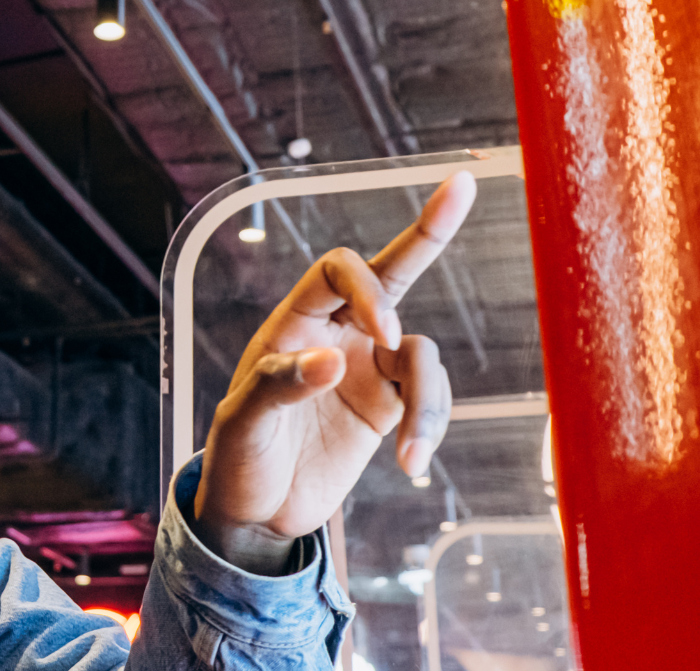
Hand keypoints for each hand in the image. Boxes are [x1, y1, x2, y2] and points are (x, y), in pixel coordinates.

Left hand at [191, 172, 477, 573]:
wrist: (257, 511)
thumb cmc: (238, 457)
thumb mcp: (243, 424)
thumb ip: (280, 387)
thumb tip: (333, 360)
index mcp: (294, 321)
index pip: (336, 271)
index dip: (367, 289)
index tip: (384, 334)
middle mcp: (336, 333)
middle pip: (391, 272)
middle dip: (428, 233)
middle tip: (462, 188)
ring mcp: (368, 368)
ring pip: (423, 355)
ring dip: (429, 401)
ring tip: (410, 452)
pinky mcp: (389, 406)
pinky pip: (430, 397)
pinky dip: (431, 426)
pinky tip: (412, 462)